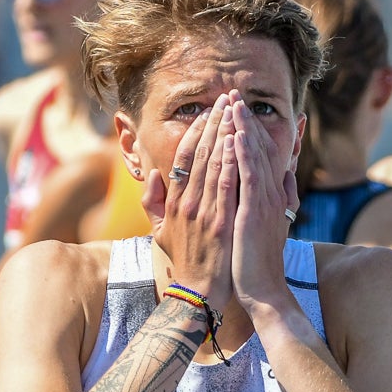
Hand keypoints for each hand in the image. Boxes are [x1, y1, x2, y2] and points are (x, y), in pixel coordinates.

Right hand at [151, 94, 236, 304]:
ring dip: (225, 133)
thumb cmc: (184, 261)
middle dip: (214, 122)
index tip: (208, 112)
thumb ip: (153, 203)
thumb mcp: (160, 232)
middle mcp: (186, 202)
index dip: (196, 131)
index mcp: (174, 202)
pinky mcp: (221, 223)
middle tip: (226, 98)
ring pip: (214, 163)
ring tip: (235, 110)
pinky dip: (232, 161)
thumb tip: (153, 176)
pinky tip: (239, 141)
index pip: (184, 157)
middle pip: (200, 152)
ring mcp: (204, 212)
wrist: (198, 293)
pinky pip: (227, 185)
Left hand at [225, 92, 297, 314]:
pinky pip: (249, 176)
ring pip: (255, 157)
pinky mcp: (254, 212)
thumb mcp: (264, 226)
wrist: (263, 291)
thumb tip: (275, 181)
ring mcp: (264, 202)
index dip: (251, 129)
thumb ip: (270, 201)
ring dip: (244, 128)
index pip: (261, 154)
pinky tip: (236, 134)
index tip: (240, 109)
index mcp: (270, 196)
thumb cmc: (256, 263)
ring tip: (233, 104)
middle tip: (234, 95)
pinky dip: (244, 153)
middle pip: (259, 148)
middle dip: (246, 120)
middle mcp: (271, 194)